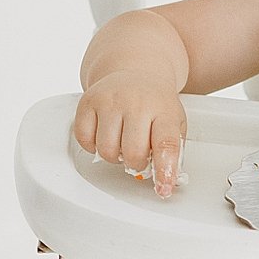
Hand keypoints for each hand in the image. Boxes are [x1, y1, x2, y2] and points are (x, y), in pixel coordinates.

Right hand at [73, 70, 186, 196]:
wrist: (135, 70)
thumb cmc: (155, 103)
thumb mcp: (174, 122)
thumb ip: (174, 152)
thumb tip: (168, 182)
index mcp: (163, 110)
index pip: (166, 144)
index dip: (164, 171)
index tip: (163, 188)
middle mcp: (136, 102)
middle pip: (133, 153)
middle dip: (136, 163)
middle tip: (138, 155)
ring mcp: (110, 100)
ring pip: (106, 150)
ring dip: (114, 156)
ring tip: (121, 143)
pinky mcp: (88, 102)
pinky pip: (84, 139)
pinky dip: (93, 145)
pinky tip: (104, 135)